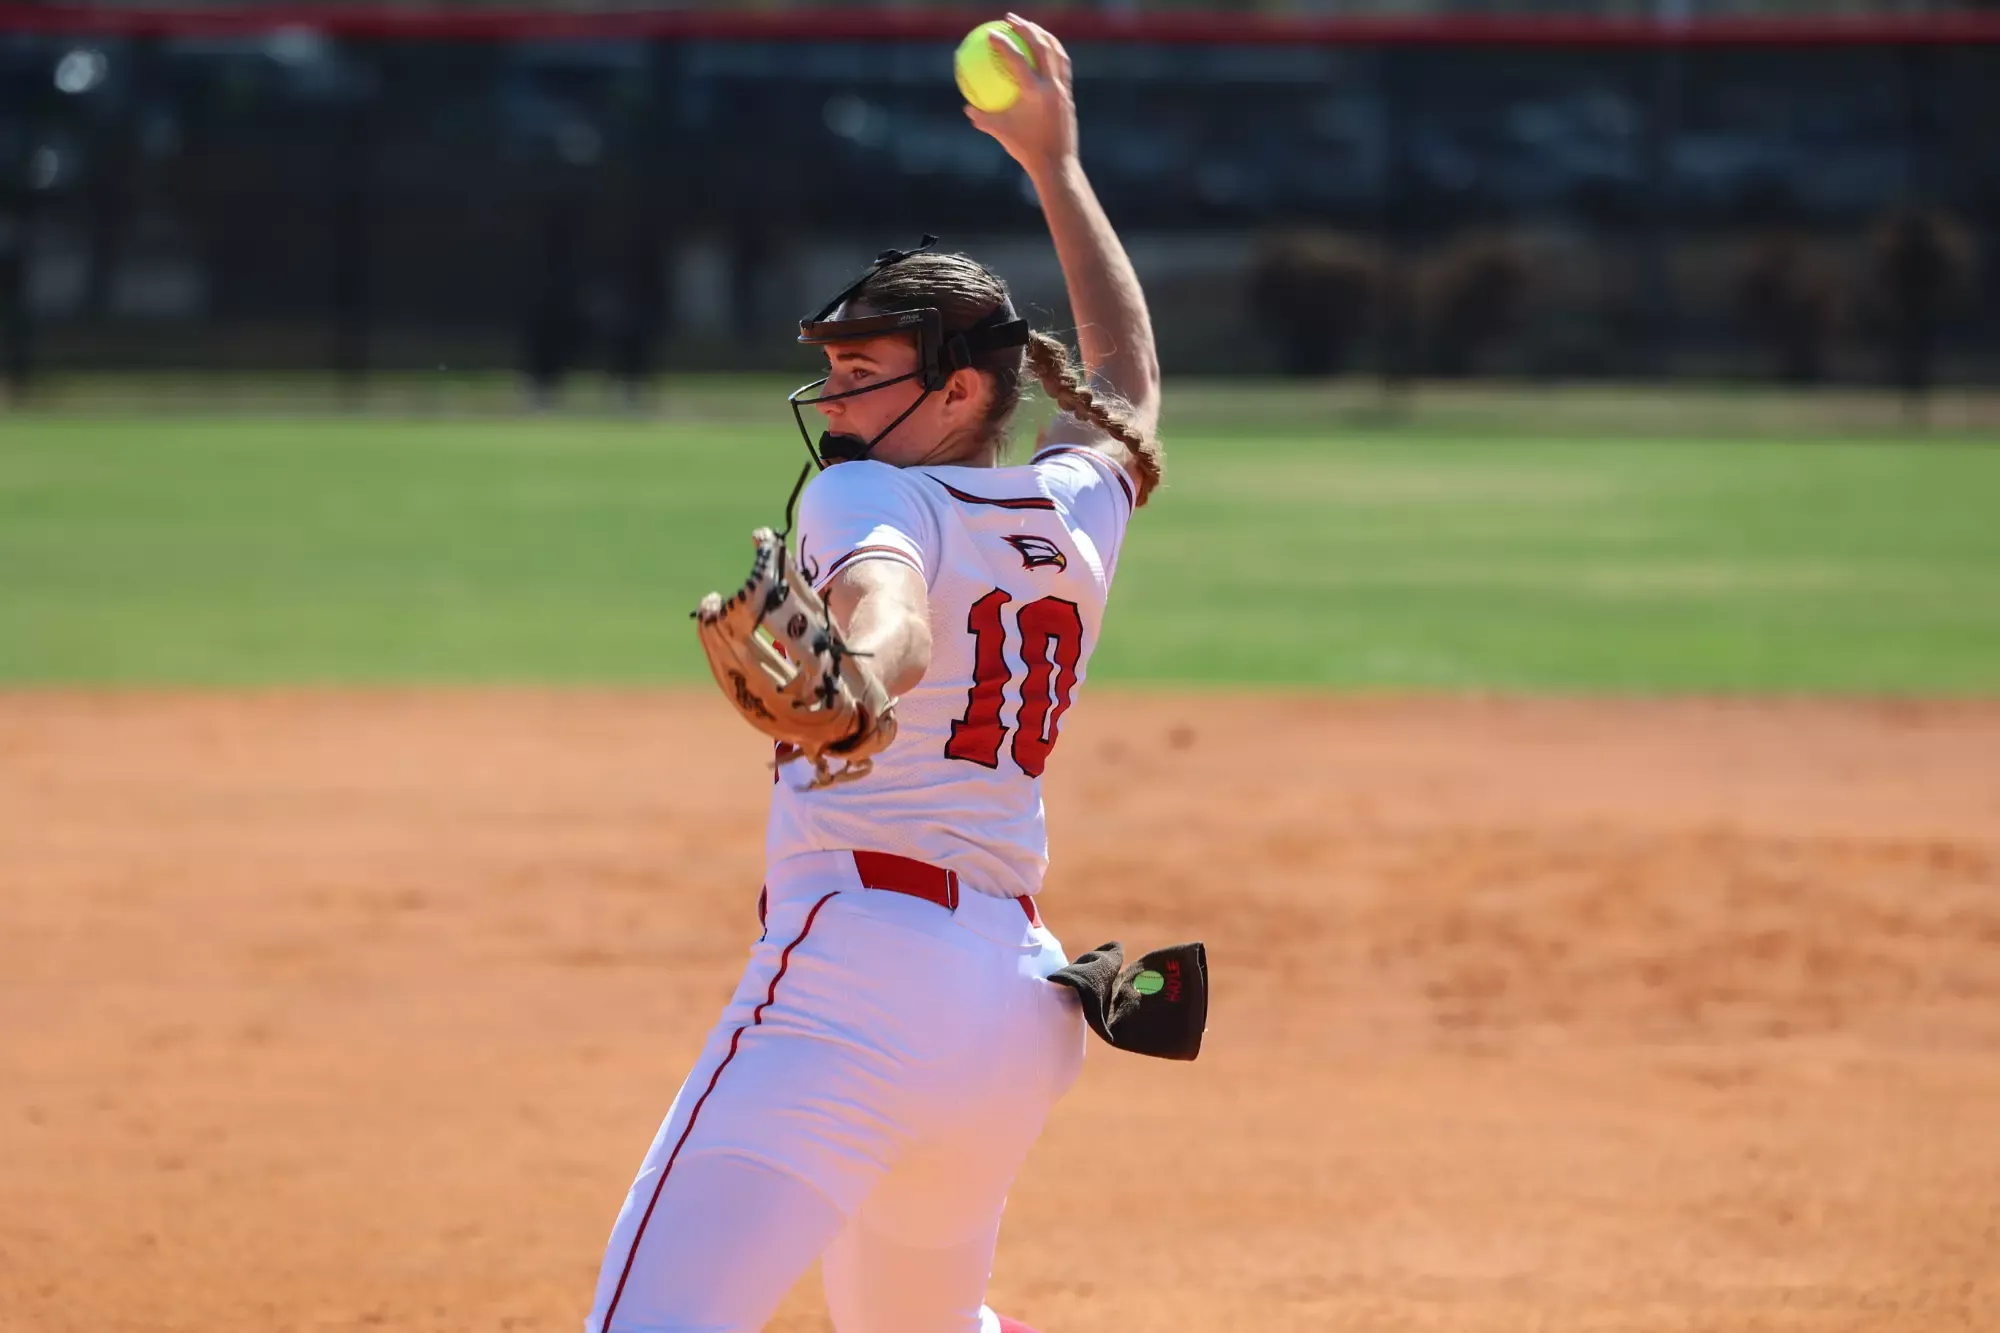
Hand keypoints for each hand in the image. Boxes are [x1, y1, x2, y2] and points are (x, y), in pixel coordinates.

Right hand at [964, 13, 1076, 174]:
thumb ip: (983, 118)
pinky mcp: (1069, 95)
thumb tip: (967, 107)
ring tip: (1031, 27)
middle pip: (1041, 46)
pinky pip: (1062, 66)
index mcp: (1035, 93)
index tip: (991, 33)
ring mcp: (1064, 90)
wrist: (1057, 165)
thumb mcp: (1001, 133)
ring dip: (1043, 35)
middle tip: (1010, 18)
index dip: (1004, 43)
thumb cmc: (1026, 150)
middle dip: (1026, 28)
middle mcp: (1052, 87)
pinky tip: (1043, 51)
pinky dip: (1053, 53)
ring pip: (1057, 53)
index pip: (1018, 60)